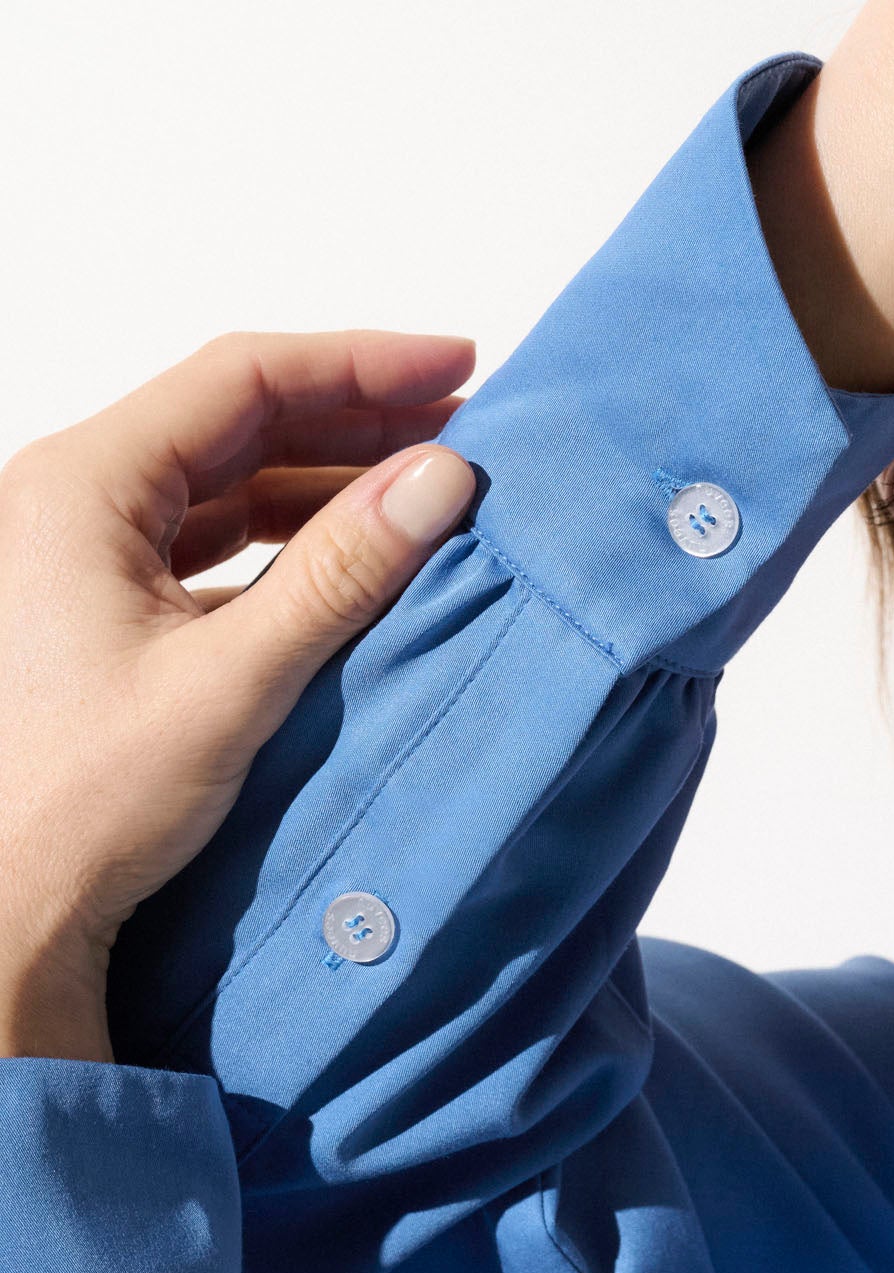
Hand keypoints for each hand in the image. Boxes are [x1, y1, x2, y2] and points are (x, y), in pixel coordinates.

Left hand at [0, 331, 477, 1061]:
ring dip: (329, 483)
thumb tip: (441, 479)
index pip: (242, 378)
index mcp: (79, 486)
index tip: (460, 364)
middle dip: (357, 419)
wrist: (8, 910)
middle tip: (467, 425)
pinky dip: (291, 545)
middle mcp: (70, 501)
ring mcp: (81, 556)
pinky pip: (210, 547)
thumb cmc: (81, 806)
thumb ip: (341, 575)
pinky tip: (362, 565)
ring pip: (227, 484)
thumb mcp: (231, 682)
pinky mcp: (101, 611)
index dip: (363, 362)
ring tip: (430, 493)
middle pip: (237, 422)